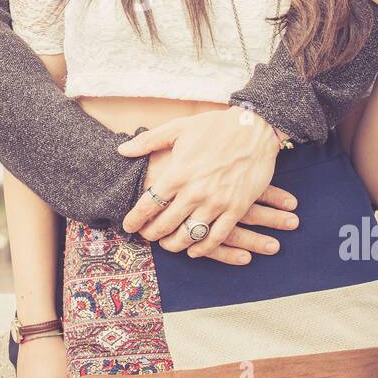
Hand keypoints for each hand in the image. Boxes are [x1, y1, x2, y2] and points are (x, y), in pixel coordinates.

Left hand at [117, 107, 283, 255]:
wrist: (255, 129)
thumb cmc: (215, 127)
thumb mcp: (178, 128)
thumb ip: (148, 141)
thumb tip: (121, 150)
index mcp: (178, 173)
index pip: (148, 204)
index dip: (135, 219)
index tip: (128, 226)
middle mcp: (195, 191)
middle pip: (165, 225)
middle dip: (151, 234)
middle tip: (146, 236)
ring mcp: (216, 202)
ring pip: (188, 236)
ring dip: (174, 245)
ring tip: (168, 244)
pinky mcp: (236, 208)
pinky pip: (216, 237)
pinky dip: (203, 248)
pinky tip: (194, 250)